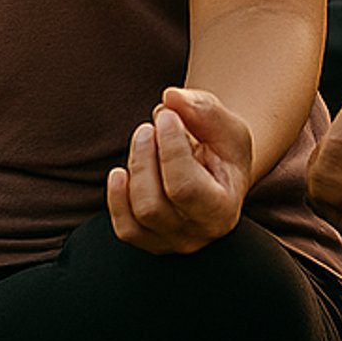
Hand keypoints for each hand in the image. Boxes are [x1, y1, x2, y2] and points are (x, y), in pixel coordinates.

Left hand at [105, 87, 253, 254]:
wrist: (219, 167)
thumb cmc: (222, 146)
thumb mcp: (225, 123)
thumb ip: (203, 109)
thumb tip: (170, 98)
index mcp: (223, 210)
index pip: (184, 188)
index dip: (169, 147)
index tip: (166, 114)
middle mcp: (198, 234)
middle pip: (153, 206)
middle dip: (144, 157)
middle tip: (150, 125)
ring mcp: (172, 242)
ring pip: (137, 214)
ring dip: (134, 168)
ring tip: (145, 138)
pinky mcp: (150, 240)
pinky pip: (125, 229)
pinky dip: (117, 198)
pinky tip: (121, 172)